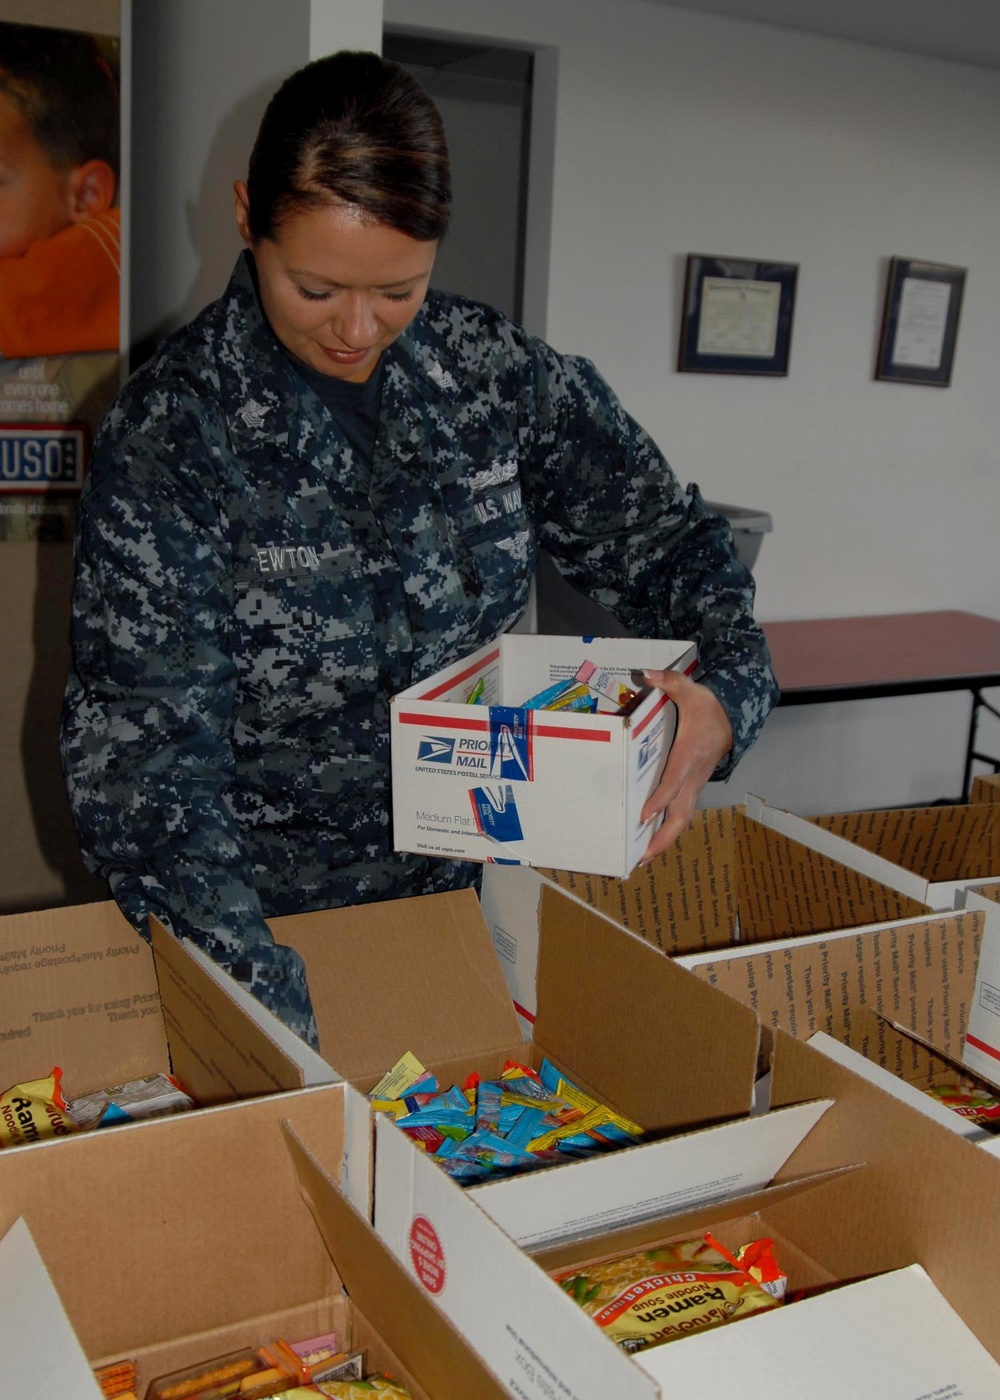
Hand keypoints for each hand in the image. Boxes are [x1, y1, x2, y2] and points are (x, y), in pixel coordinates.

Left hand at [637, 668, 732, 863]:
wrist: (732, 719)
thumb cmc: (708, 708)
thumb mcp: (691, 690)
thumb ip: (670, 681)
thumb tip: (648, 674)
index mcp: (690, 755)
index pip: (674, 780)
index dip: (660, 798)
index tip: (644, 815)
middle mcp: (693, 776)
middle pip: (681, 813)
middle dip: (663, 837)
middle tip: (641, 856)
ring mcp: (694, 786)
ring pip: (681, 819)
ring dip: (663, 840)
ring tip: (640, 859)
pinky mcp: (691, 789)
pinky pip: (679, 814)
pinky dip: (666, 830)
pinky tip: (649, 842)